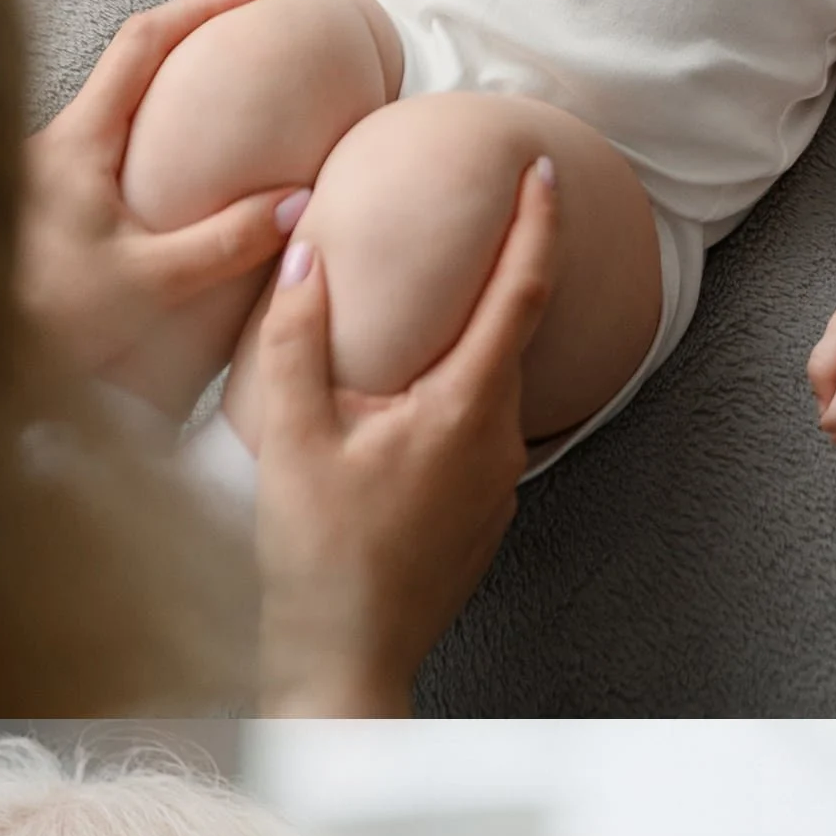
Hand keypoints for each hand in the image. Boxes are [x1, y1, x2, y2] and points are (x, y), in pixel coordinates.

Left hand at [20, 0, 301, 403]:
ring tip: (217, 109)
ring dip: (161, 99)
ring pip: (107, 111)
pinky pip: (94, 150)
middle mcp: (50, 141)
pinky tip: (169, 175)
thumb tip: (296, 201)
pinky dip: (141, 142)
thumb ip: (228, 242)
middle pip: (123, 65)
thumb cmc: (49, 322)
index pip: (143, 39)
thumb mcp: (152, 284)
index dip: (203, 8)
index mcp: (77, 139)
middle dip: (187, 44)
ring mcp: (36, 170)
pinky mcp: (33, 204)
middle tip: (243, 46)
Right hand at [250, 159, 558, 713]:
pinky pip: (477, 433)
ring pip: (493, 389)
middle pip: (514, 336)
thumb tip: (307, 250)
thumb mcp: (294, 439)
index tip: (540, 171)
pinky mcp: (480, 518)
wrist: (345, 664)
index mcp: (466, 411)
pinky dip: (455, 393)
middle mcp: (500, 445)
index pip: (521, 294)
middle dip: (506, 271)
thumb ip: (298, 338)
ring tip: (440, 298)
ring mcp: (497, 487)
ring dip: (473, 340)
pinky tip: (409, 397)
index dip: (534, 224)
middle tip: (492, 212)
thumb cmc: (319, 560)